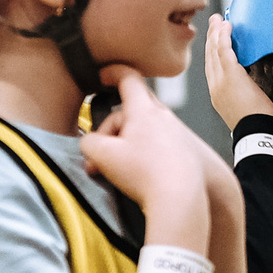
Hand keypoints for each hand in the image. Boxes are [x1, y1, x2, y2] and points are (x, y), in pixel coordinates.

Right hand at [80, 67, 211, 248]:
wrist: (181, 199)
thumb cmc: (146, 175)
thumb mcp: (103, 155)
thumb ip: (89, 142)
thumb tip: (90, 143)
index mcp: (144, 110)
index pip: (129, 78)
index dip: (112, 73)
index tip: (102, 76)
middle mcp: (164, 117)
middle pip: (131, 110)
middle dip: (111, 127)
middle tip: (98, 152)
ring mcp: (176, 134)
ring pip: (143, 130)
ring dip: (125, 145)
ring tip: (115, 170)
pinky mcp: (184, 152)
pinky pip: (157, 144)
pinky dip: (142, 154)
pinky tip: (136, 175)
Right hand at [205, 13, 272, 130]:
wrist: (256, 134)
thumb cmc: (257, 124)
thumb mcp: (246, 106)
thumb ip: (245, 91)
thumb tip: (254, 82)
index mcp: (218, 94)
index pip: (212, 68)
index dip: (212, 51)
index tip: (215, 40)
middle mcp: (215, 86)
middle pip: (209, 57)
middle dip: (211, 38)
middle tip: (213, 23)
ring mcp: (220, 81)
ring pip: (214, 51)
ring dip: (216, 33)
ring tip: (218, 20)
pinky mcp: (230, 76)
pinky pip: (224, 51)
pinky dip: (224, 37)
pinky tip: (226, 27)